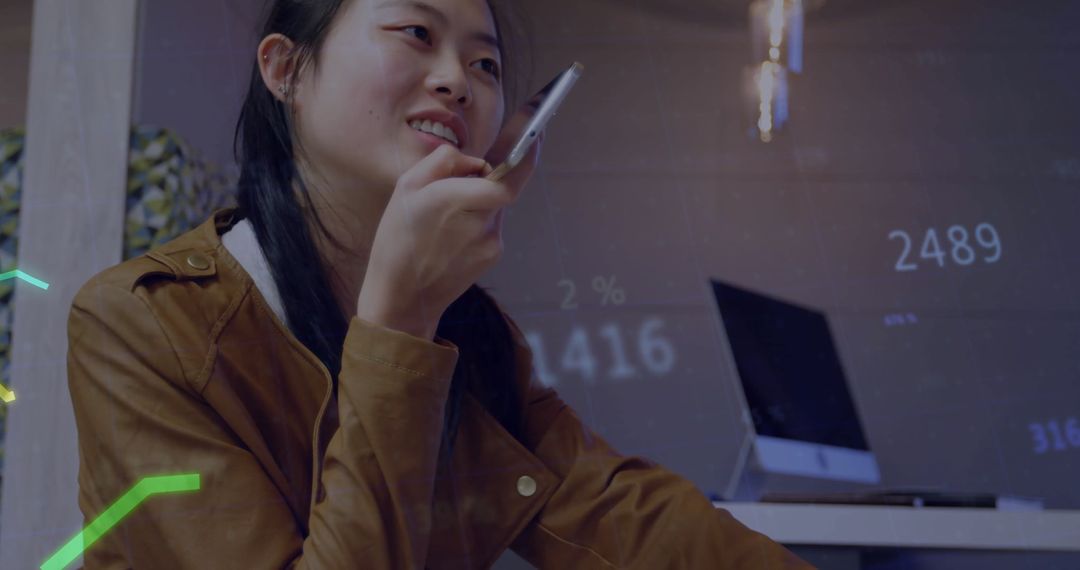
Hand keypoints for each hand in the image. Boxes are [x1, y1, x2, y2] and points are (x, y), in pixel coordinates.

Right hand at [356, 141, 540, 338]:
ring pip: (496, 205)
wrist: (403, 298)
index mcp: (451, 201)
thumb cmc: (397, 240)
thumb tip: (475, 160)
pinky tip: (452, 235)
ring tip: (445, 218)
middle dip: (487, 177)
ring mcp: (489, 241)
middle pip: (501, 186)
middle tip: (463, 181)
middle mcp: (477, 222)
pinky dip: (478, 219)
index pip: (505, 179)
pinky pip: (492, 224)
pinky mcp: (493, 255)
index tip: (537, 135)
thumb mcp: (405, 188)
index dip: (527, 156)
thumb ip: (443, 161)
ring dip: (479, 200)